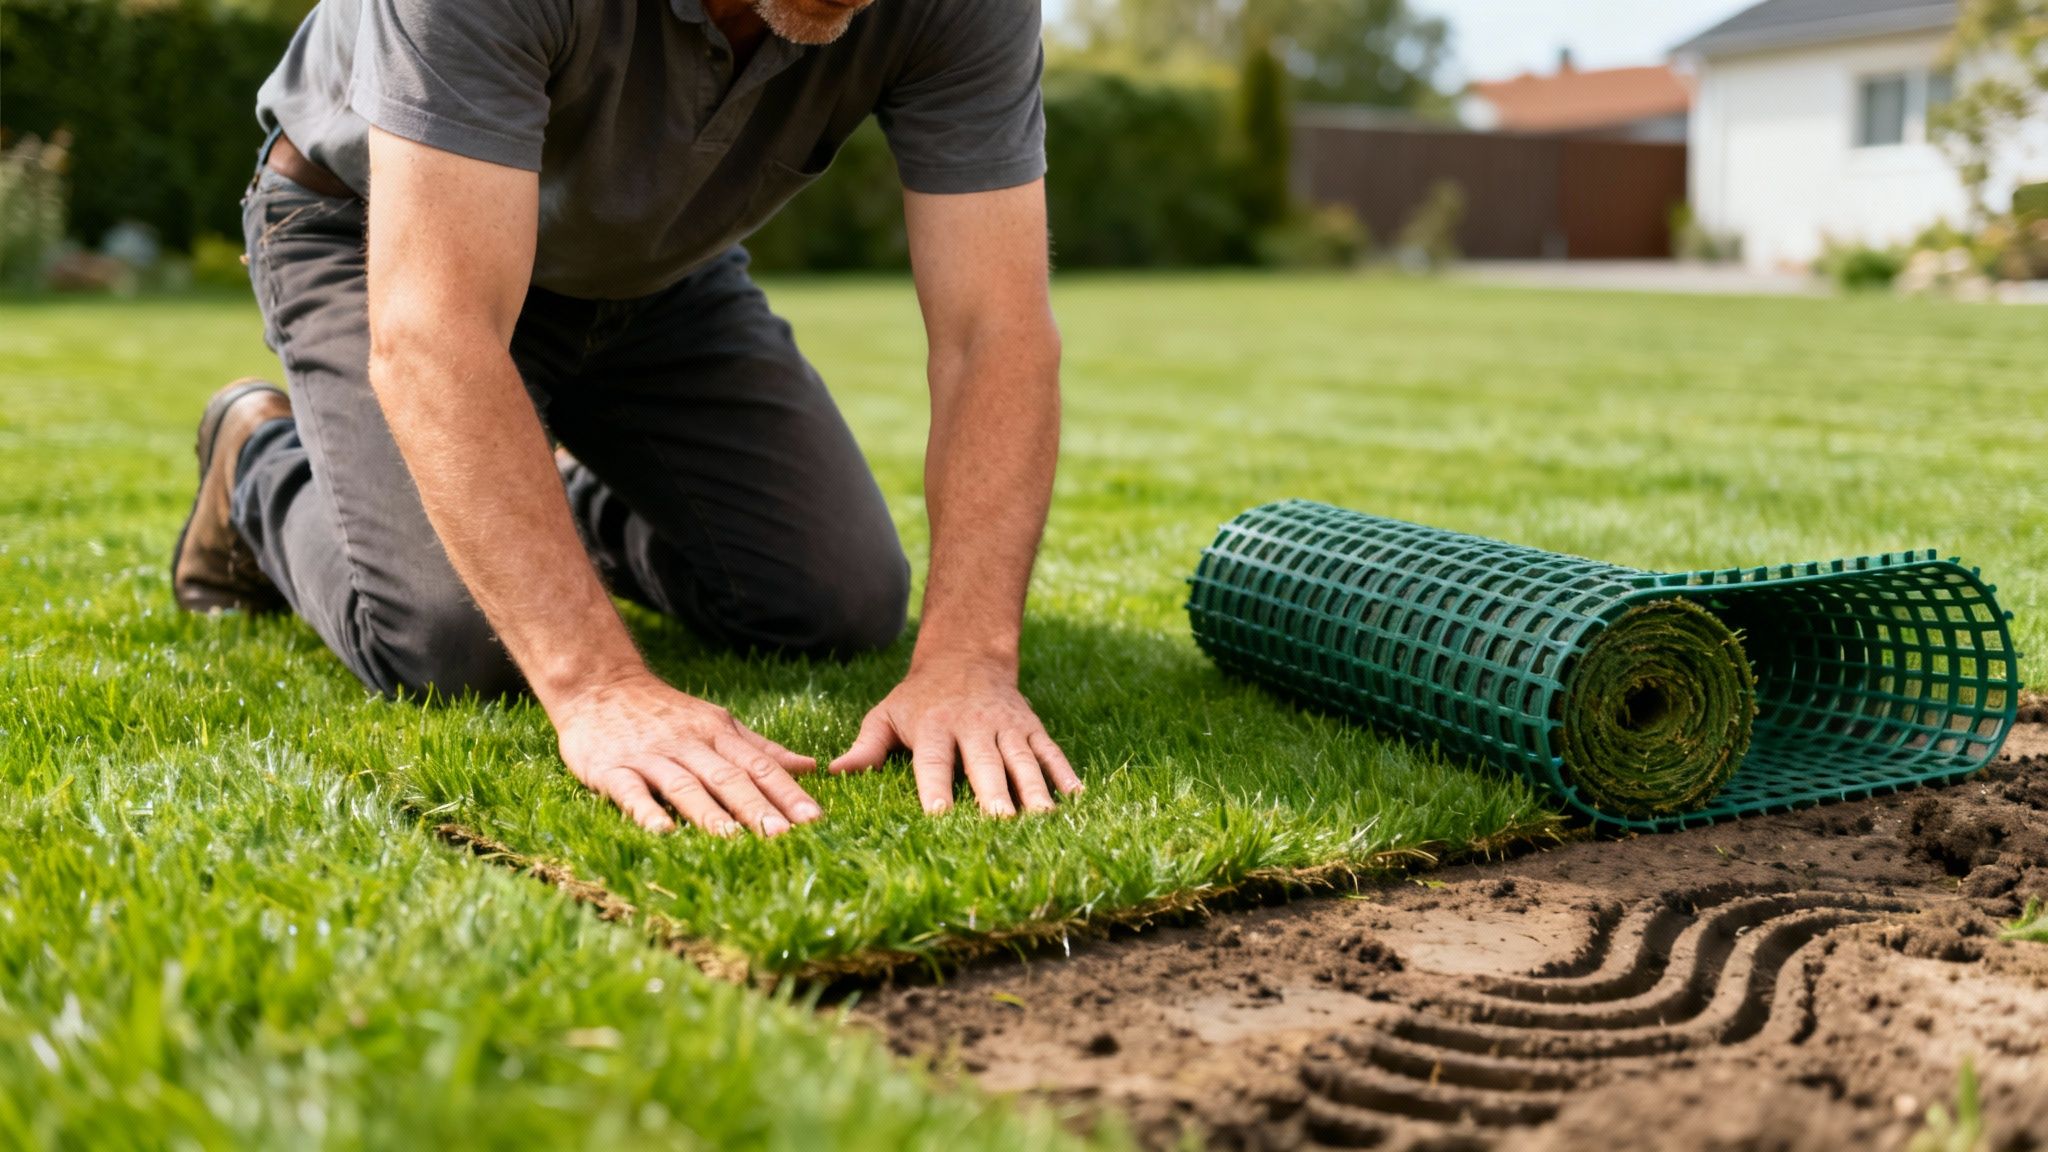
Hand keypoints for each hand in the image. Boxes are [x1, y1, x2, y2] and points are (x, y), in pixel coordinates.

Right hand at [551, 672, 819, 835]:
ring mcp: (650, 756)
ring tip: (733, 841)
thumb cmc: (665, 713)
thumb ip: (762, 748)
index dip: (788, 793)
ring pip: (685, 785)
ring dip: (710, 814)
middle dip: (757, 808)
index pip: (760, 766)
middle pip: (728, 778)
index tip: (814, 820)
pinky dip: (647, 811)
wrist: (598, 684)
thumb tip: (811, 767)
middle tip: (783, 836)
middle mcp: (689, 744)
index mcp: (718, 733)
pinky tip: (663, 832)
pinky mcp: (612, 768)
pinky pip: (631, 791)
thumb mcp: (717, 722)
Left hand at [829, 657, 1081, 815]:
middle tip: (1000, 822)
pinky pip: (1050, 751)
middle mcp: (973, 725)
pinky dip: (1065, 773)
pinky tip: (1077, 799)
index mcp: (934, 726)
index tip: (939, 815)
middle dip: (992, 792)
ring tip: (1042, 819)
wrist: (965, 655)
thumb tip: (835, 773)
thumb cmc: (919, 699)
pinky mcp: (1031, 726)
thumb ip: (866, 747)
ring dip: (1033, 788)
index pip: (934, 760)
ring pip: (1022, 759)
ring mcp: (1007, 725)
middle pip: (984, 762)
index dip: (936, 786)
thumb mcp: (886, 715)